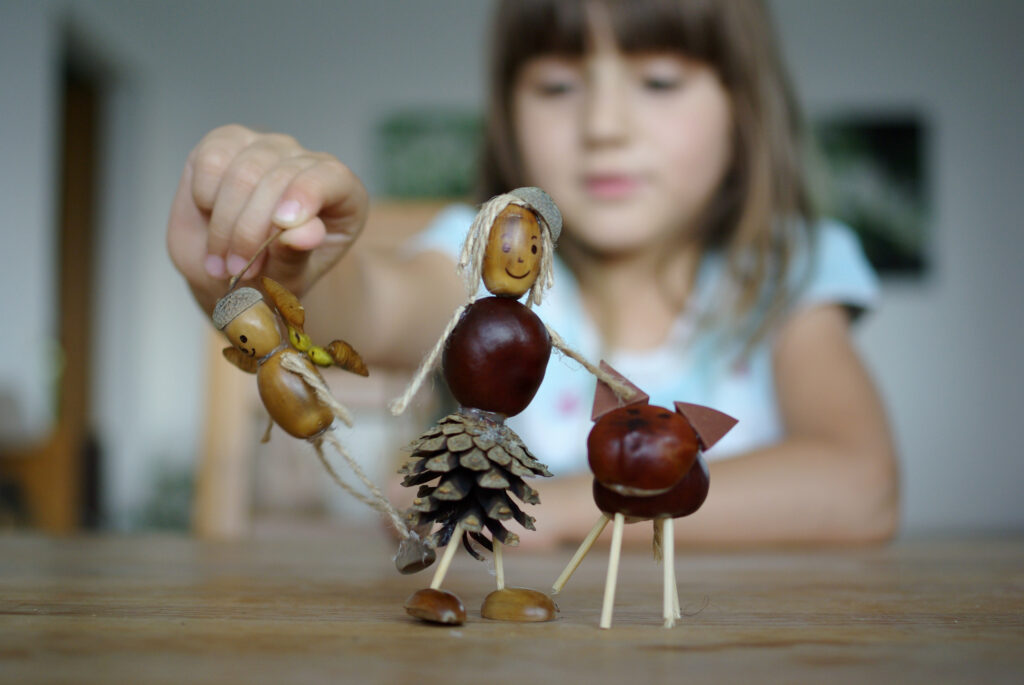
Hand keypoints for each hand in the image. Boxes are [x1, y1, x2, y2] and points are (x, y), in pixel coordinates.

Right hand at [167, 124, 368, 311]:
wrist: (229, 274)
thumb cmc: (272, 278)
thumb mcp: (289, 280)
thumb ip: (297, 256)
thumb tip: (303, 233)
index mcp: (343, 195)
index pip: (331, 178)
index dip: (305, 196)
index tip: (282, 226)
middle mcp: (309, 163)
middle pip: (279, 178)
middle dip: (251, 231)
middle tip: (238, 270)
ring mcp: (269, 148)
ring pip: (243, 172)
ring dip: (225, 224)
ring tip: (223, 261)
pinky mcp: (229, 142)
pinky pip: (213, 160)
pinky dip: (205, 197)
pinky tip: (211, 219)